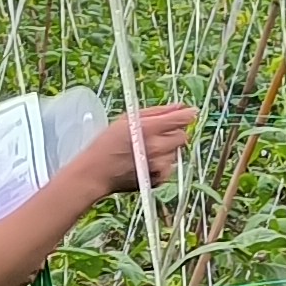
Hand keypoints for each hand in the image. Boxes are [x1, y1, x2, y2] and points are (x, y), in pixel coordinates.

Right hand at [68, 102, 197, 198]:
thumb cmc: (106, 144)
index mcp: (148, 129)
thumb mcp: (127, 119)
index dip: (187, 114)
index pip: (180, 120)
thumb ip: (156, 112)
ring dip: (167, 148)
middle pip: (182, 136)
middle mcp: (156, 148)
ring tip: (146, 149)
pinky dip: (162, 162)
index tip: (190, 112)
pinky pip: (169, 166)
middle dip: (174, 132)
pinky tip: (146, 160)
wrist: (96, 173)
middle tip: (158, 133)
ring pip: (176, 151)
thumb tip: (179, 107)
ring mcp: (159, 165)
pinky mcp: (159, 179)